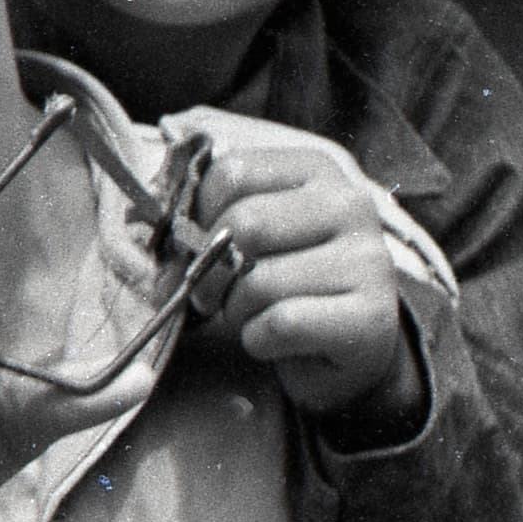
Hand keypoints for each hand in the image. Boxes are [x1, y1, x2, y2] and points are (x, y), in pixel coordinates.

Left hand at [159, 112, 420, 422]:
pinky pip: (282, 324)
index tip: (200, 251)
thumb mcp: (252, 239)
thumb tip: (152, 232)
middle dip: (211, 272)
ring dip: (236, 311)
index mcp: (316, 170)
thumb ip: (210, 221)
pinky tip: (274, 342)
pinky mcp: (371, 316)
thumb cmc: (288, 287)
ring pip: (260, 281)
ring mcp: (367, 260)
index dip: (198, 219)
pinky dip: (260, 340)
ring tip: (252, 318)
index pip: (232, 173)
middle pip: (245, 224)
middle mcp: (350, 205)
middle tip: (212, 298)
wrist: (348, 351)